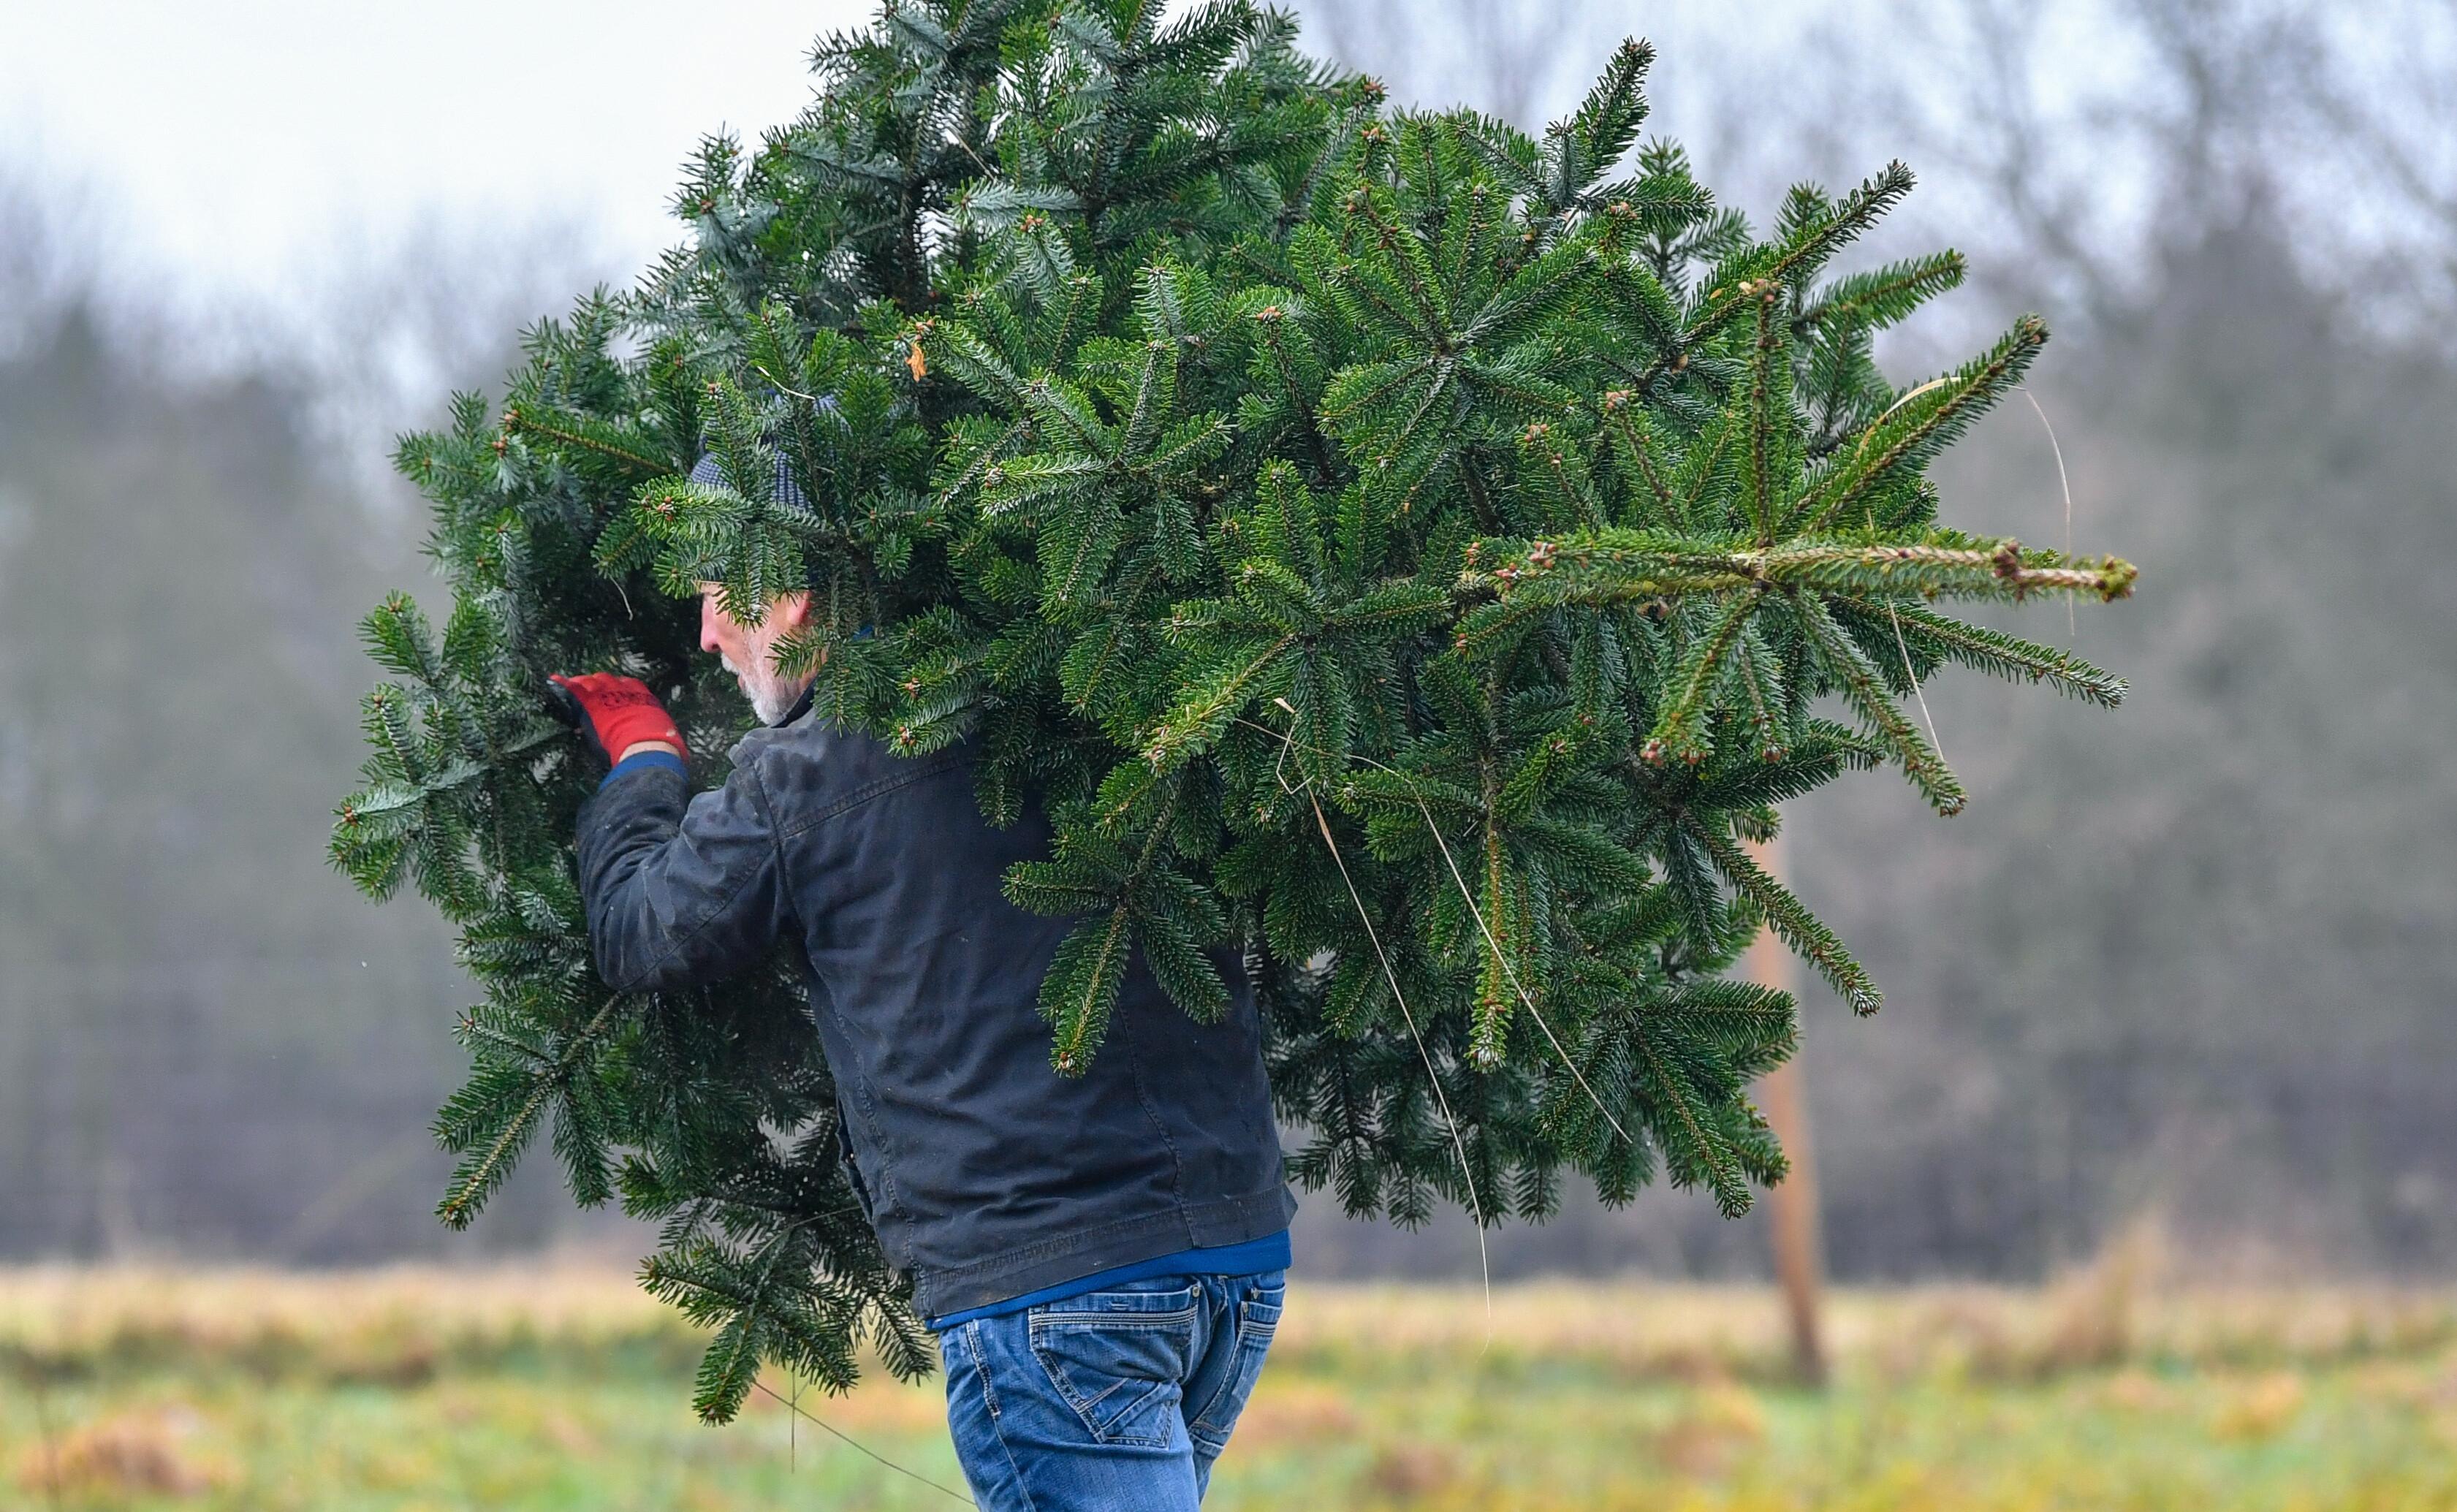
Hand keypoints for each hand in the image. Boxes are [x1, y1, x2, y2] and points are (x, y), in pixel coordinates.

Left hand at [548, 673, 684, 768]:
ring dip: (582, 685)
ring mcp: (608, 693)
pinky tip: (552, 681)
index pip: (628, 685)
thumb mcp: (660, 731)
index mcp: (644, 695)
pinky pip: (573, 689)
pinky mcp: (592, 702)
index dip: (617, 690)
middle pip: (607, 680)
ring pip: (591, 682)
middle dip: (597, 685)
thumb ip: (653, 729)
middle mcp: (625, 689)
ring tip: (571, 687)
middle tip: (589, 693)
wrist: (649, 745)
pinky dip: (562, 685)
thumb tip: (665, 739)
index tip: (611, 696)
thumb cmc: (661, 744)